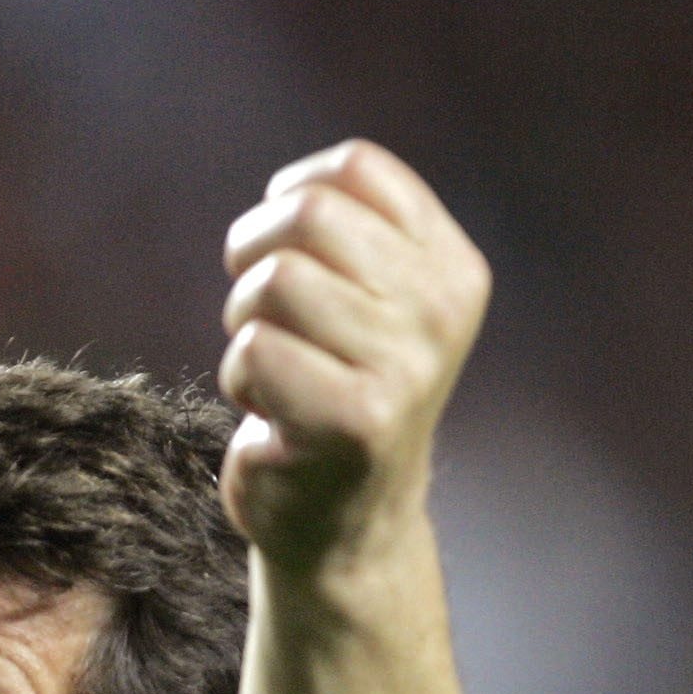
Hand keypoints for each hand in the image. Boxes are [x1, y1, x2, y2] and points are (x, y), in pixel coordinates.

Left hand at [216, 140, 489, 570]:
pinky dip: (240, 378)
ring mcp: (406, 365)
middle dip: (256, 259)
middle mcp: (441, 309)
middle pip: (305, 215)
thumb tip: (293, 191)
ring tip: (276, 371)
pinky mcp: (357, 418)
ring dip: (245, 326)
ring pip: (274, 281)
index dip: (288, 200)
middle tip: (268, 320)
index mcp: (452, 268)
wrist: (347, 523)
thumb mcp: (369, 302)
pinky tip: (272, 415)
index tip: (289, 258)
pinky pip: (254, 350)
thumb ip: (349, 233)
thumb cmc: (336, 393)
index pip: (351, 169)